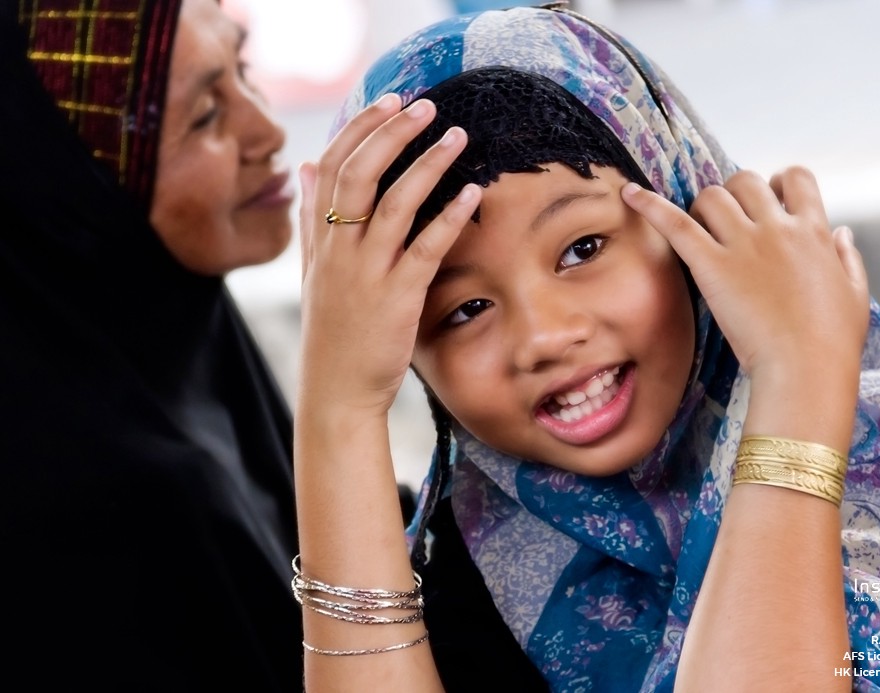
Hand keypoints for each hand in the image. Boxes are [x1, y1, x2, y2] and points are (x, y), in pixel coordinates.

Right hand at [297, 95, 480, 418]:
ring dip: (427, 164)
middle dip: (391, 132)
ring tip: (457, 135)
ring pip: (393, 203)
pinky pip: (424, 247)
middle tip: (425, 105)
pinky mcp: (395, 298)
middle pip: (357, 174)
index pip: (330, 166)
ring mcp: (365, 274)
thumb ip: (311, 219)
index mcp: (319, 241)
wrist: (336, 393)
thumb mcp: (313, 272)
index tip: (388, 102)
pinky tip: (471, 192)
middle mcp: (337, 251)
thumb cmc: (332, 333)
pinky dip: (448, 216)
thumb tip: (303, 168)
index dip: (360, 128)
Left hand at [622, 167, 868, 384]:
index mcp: (814, 231)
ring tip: (699, 227)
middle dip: (734, 193)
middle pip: (745, 181)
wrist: (806, 368)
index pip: (795, 179)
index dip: (778, 183)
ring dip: (702, 206)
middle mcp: (777, 228)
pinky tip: (630, 194)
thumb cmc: (833, 341)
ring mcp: (743, 244)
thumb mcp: (855, 293)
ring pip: (712, 196)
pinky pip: (676, 223)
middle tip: (727, 220)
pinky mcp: (712, 265)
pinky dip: (650, 205)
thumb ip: (848, 256)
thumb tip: (840, 231)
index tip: (770, 199)